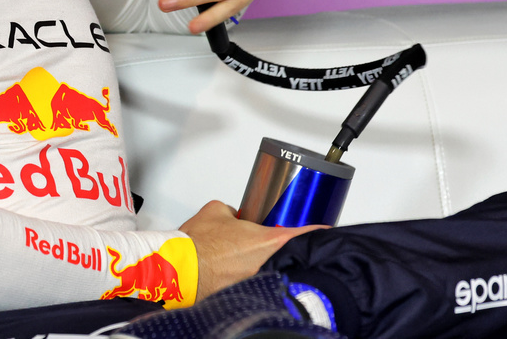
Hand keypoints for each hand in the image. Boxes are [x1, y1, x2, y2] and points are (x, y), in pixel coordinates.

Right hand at [179, 200, 322, 298]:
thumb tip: (235, 216)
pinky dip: (247, 278)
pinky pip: (252, 283)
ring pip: (269, 271)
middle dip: (285, 250)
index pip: (305, 234)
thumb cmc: (197, 243)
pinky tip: (232, 272)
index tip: (329, 231)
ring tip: (246, 259)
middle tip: (277, 244)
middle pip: (288, 256)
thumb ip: (233, 210)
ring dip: (264, 264)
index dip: (319, 231)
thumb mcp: (217, 210)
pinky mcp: (243, 296)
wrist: (177, 269)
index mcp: (267, 242)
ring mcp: (257, 284)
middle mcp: (267, 265)